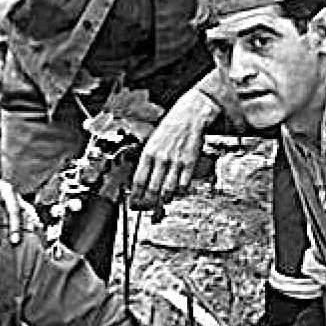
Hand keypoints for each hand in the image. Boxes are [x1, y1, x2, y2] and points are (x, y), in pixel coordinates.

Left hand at [129, 89, 218, 209]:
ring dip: (163, 200)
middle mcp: (161, 159)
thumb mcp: (153, 142)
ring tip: (161, 203)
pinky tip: (177, 192)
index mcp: (148, 153)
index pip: (138, 181)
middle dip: (148, 203)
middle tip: (147, 209)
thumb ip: (148, 160)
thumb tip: (144, 180)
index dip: (135, 196)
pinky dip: (179, 192)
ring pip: (167, 190)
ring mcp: (175, 162)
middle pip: (151, 189)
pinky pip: (183, 184)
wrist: (190, 116)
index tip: (134, 204)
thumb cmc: (171, 127)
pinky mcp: (190, 163)